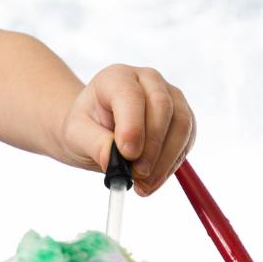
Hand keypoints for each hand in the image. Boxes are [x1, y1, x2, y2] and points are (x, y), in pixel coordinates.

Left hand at [61, 64, 194, 194]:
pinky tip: (153, 180)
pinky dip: (172, 164)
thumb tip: (114, 161)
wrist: (95, 130)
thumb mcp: (76, 135)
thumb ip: (94, 144)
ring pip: (181, 124)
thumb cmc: (84, 127)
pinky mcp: (183, 117)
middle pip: (162, 107)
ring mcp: (170, 96)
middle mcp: (148, 80)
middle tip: (137, 174)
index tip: (127, 154)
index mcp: (116, 77)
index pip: (131, 96)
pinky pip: (187, 140)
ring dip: (166, 159)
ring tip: (144, 184)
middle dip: (152, 146)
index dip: (133, 126)